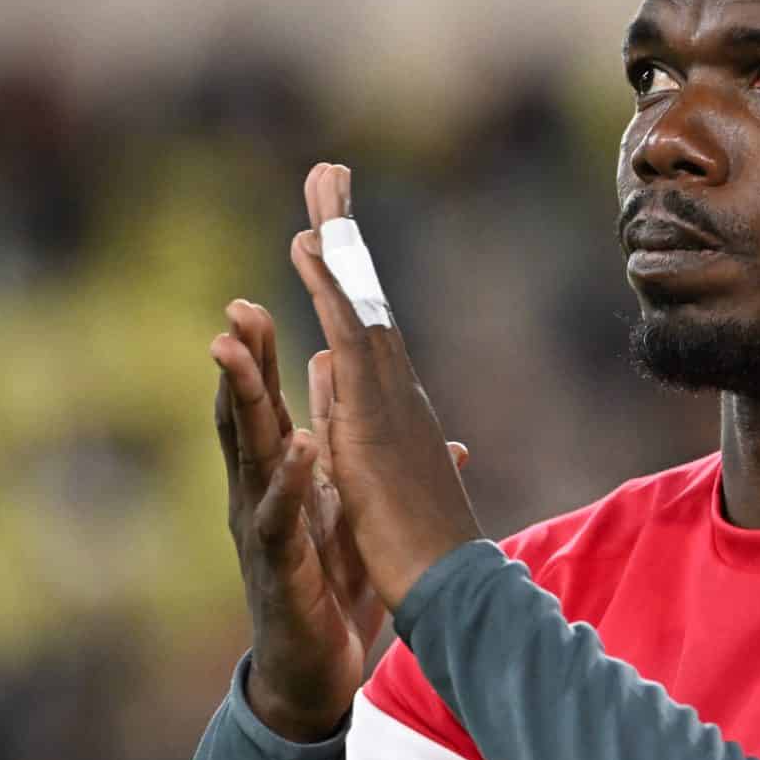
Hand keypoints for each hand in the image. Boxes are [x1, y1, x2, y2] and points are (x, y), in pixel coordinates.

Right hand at [211, 289, 470, 741]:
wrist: (315, 675)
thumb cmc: (327, 592)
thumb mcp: (339, 514)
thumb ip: (342, 460)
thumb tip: (350, 414)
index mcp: (277, 481)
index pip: (265, 407)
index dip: (259, 357)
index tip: (254, 302)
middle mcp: (259, 497)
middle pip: (245, 417)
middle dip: (241, 362)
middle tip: (235, 308)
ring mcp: (262, 530)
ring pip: (248, 456)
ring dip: (241, 402)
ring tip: (233, 354)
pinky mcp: (280, 568)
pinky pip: (281, 518)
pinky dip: (292, 480)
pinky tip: (301, 445)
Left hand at [288, 161, 485, 615]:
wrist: (453, 587)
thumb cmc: (420, 545)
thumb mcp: (373, 473)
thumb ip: (352, 421)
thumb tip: (331, 374)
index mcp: (390, 405)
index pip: (363, 323)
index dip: (346, 271)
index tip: (328, 222)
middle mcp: (394, 388)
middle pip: (363, 293)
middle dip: (344, 232)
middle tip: (327, 172)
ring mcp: (388, 396)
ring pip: (359, 300)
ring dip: (338, 240)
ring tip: (319, 185)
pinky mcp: (372, 413)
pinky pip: (347, 334)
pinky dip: (329, 286)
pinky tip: (306, 248)